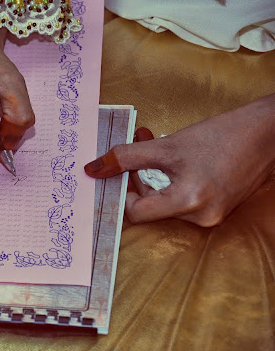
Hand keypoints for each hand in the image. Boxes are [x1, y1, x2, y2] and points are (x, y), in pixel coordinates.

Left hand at [84, 94, 274, 225]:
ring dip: (151, 174)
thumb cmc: (221, 136)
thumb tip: (93, 170)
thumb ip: (126, 157)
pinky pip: (181, 199)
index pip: (136, 212)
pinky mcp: (217, 208)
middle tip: (134, 145)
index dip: (121, 191)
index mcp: (188, 203)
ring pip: (164, 201)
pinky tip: (172, 156)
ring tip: (151, 141)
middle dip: (136, 177)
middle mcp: (201, 217)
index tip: (116, 170)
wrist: (267, 133)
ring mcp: (211, 216)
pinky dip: (170, 179)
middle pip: (150, 207)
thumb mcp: (167, 145)